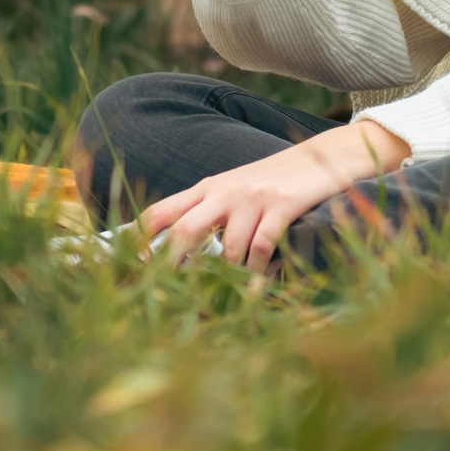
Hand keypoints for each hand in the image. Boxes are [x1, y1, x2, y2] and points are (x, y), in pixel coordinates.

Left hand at [140, 120, 411, 273]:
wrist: (322, 156)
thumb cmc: (273, 181)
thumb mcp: (234, 190)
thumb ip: (208, 214)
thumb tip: (177, 253)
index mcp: (206, 189)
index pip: (160, 211)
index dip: (139, 239)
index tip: (127, 266)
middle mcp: (223, 192)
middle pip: (185, 231)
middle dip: (175, 266)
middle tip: (171, 294)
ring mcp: (252, 199)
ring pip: (229, 249)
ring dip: (232, 277)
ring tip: (235, 293)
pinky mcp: (282, 206)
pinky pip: (262, 247)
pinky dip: (261, 269)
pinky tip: (263, 278)